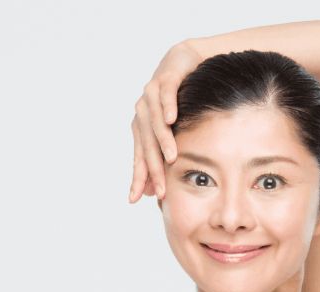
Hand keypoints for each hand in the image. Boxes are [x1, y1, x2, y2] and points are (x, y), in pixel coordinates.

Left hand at [129, 40, 202, 202]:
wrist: (184, 63)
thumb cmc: (180, 102)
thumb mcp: (173, 133)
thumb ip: (163, 159)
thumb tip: (153, 193)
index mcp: (142, 129)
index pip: (139, 158)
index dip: (138, 178)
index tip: (135, 200)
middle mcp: (142, 114)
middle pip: (147, 145)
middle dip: (154, 169)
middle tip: (161, 191)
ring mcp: (151, 95)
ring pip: (155, 122)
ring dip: (163, 140)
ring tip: (172, 157)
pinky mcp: (165, 79)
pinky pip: (165, 94)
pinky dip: (167, 106)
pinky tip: (171, 118)